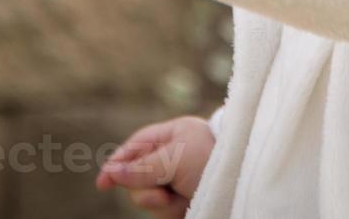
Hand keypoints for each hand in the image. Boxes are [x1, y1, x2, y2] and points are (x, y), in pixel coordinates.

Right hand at [95, 115, 215, 217]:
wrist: (245, 179)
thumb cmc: (212, 158)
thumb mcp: (175, 158)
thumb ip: (143, 167)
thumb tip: (113, 173)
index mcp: (167, 137)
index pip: (132, 150)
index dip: (116, 165)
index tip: (103, 183)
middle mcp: (168, 159)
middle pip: (134, 180)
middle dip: (144, 190)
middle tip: (163, 193)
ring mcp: (175, 182)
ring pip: (147, 199)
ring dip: (160, 204)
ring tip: (181, 198)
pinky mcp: (183, 202)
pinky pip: (162, 213)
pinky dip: (170, 213)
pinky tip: (185, 207)